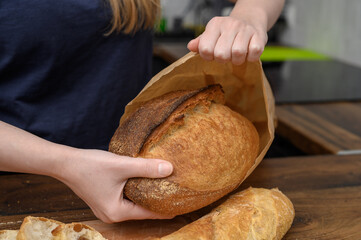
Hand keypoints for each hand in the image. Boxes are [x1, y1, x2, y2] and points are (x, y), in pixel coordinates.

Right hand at [58, 149, 173, 222]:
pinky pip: (126, 198)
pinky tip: (145, 182)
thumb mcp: (122, 165)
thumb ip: (146, 168)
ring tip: (165, 187)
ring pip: (134, 203)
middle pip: (142, 210)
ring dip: (147, 195)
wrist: (65, 162)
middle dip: (158, 201)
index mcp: (117, 212)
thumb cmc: (91, 165)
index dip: (166, 208)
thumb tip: (169, 169)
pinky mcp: (104, 200)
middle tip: (176, 193)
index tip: (182, 204)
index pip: (149, 213)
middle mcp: (112, 215)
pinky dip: (137, 191)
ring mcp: (107, 209)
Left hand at [187, 16, 267, 64]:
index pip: (205, 48)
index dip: (208, 57)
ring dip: (237, 60)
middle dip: (223, 60)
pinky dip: (251, 58)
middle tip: (226, 56)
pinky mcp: (259, 35)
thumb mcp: (212, 34)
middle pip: (221, 54)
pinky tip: (248, 54)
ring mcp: (245, 29)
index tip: (212, 55)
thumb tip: (191, 47)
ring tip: (236, 55)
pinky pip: (254, 53)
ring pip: (237, 54)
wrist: (250, 19)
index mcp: (215, 24)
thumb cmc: (228, 31)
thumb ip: (201, 42)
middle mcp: (230, 24)